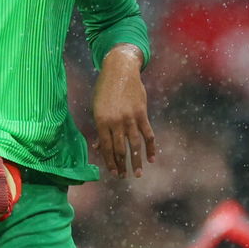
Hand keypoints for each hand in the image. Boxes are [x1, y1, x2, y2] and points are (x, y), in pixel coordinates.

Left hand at [92, 44, 156, 177]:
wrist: (120, 70)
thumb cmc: (105, 90)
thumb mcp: (97, 108)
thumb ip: (101, 129)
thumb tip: (99, 147)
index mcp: (101, 121)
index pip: (107, 147)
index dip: (110, 162)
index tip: (113, 173)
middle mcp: (115, 121)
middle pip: (120, 149)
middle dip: (122, 165)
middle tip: (123, 177)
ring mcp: (130, 117)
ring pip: (134, 144)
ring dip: (136, 161)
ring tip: (137, 173)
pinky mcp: (141, 113)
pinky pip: (147, 133)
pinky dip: (150, 147)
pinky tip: (152, 158)